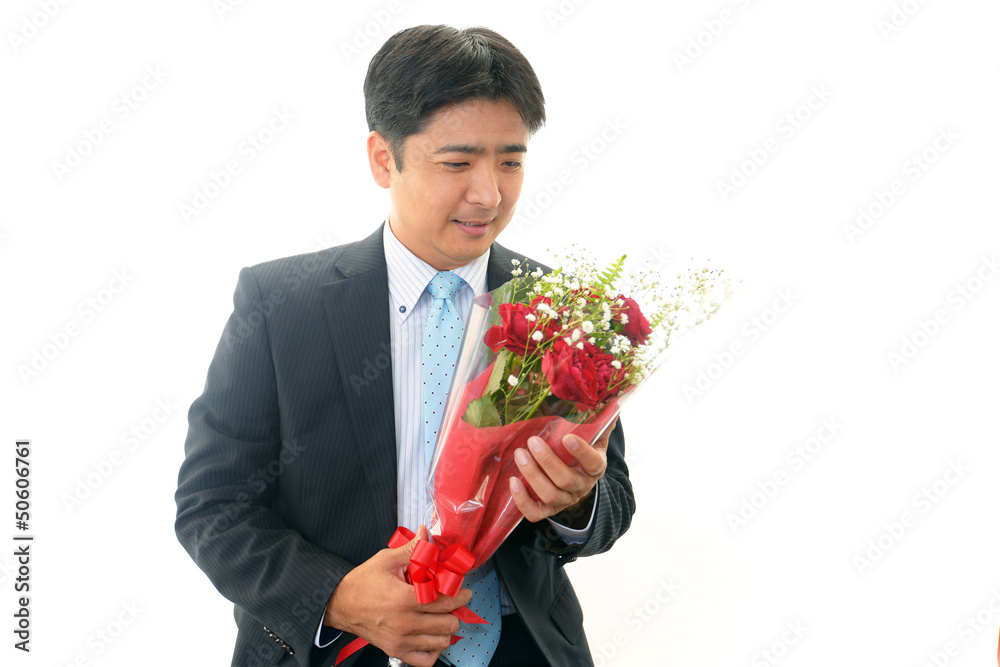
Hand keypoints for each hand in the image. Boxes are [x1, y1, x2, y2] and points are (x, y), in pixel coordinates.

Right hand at [324, 526, 471, 666]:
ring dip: (447, 628)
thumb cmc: (362, 583)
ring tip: (443, 616)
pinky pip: (425, 660)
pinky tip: (431, 635)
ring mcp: (401, 640)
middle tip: (453, 601)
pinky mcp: (396, 650)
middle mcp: (405, 623)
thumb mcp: (386, 560)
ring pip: (441, 642)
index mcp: (404, 599)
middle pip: (448, 623)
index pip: (445, 601)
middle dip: (456, 610)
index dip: (460, 595)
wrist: (341, 605)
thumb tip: (425, 534)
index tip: (463, 590)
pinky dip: (433, 650)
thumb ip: (411, 549)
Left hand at [509, 418, 616, 522]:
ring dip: (532, 475)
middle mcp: (582, 486)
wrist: (577, 478)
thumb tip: (611, 400)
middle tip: (532, 441)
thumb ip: (600, 420)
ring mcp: (565, 500)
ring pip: (549, 495)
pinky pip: (535, 513)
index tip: (567, 437)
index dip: (582, 452)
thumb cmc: (581, 450)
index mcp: (595, 467)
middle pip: (566, 480)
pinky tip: (513, 482)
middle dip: (547, 461)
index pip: (593, 463)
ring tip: (519, 455)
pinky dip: (522, 501)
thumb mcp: (594, 435)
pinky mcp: (548, 510)